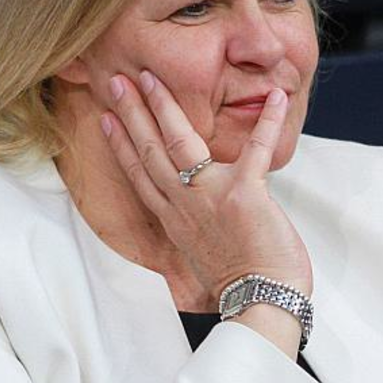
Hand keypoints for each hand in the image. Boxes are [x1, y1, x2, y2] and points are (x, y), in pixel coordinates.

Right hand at [102, 71, 312, 302]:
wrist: (261, 304)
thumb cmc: (240, 284)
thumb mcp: (202, 253)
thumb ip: (197, 226)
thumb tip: (200, 214)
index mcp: (174, 219)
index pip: (139, 174)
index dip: (121, 143)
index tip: (107, 117)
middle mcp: (184, 205)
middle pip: (149, 151)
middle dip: (132, 112)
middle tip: (117, 80)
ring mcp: (211, 197)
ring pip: (178, 143)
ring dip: (163, 107)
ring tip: (151, 78)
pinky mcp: (245, 194)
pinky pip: (256, 148)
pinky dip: (268, 121)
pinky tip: (275, 96)